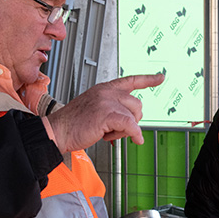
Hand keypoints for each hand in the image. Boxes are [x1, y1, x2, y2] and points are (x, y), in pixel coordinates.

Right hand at [46, 73, 164, 151]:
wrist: (57, 131)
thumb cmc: (73, 124)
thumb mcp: (94, 108)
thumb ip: (111, 107)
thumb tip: (130, 119)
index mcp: (104, 89)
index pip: (131, 80)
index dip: (148, 79)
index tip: (160, 77)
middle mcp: (107, 92)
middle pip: (137, 104)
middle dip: (132, 119)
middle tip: (116, 129)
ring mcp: (106, 102)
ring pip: (134, 116)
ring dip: (126, 130)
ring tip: (108, 132)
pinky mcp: (107, 114)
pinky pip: (131, 126)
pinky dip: (134, 135)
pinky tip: (135, 139)